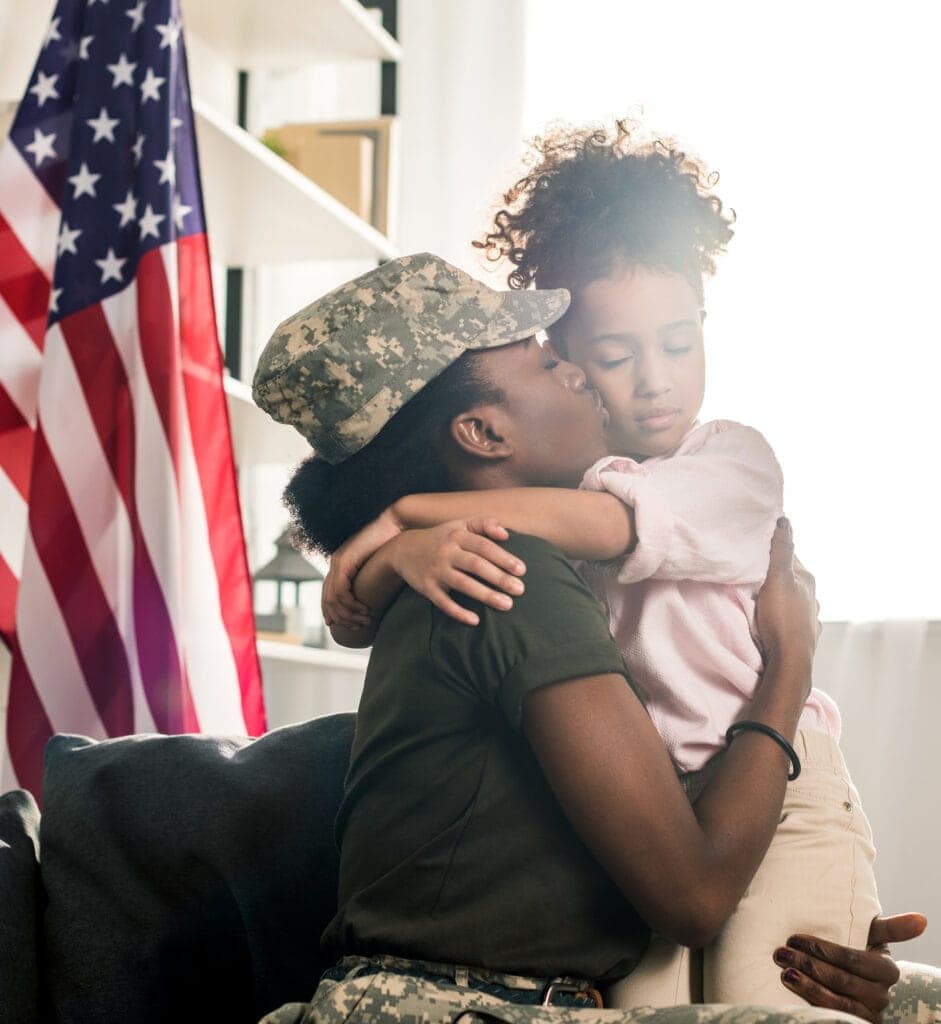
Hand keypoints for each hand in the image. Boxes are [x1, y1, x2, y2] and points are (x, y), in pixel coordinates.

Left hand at [322, 509, 401, 628]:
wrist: (394, 523)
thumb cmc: (391, 542)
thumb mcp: (377, 564)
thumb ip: (371, 576)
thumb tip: (376, 592)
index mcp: (340, 563)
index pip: (327, 594)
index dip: (331, 612)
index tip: (342, 626)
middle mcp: (335, 563)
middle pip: (327, 599)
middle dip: (341, 617)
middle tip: (358, 627)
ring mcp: (338, 562)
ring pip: (333, 599)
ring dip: (348, 614)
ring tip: (365, 621)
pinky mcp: (344, 562)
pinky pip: (341, 592)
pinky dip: (351, 605)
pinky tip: (365, 610)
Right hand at [387, 518, 525, 625]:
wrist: (403, 549)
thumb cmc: (441, 538)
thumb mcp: (459, 524)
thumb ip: (484, 523)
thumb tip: (507, 533)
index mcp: (457, 536)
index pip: (483, 546)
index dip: (503, 557)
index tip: (522, 570)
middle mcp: (446, 552)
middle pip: (476, 565)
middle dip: (499, 578)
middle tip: (520, 589)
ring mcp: (436, 571)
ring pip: (463, 584)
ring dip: (486, 595)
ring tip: (507, 605)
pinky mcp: (427, 588)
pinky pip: (443, 602)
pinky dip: (458, 612)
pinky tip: (475, 620)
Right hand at [755, 518, 817, 673]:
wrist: (790, 661)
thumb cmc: (782, 618)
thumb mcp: (777, 578)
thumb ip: (781, 550)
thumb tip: (785, 520)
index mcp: (806, 580)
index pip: (790, 556)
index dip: (774, 550)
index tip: (758, 548)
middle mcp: (812, 597)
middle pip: (791, 578)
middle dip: (776, 574)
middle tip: (755, 572)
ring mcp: (810, 618)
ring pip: (793, 599)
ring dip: (780, 596)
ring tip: (762, 597)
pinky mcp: (804, 636)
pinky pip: (793, 619)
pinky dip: (784, 615)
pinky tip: (776, 619)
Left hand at [772, 912, 927, 1022]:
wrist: (855, 977)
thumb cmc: (860, 946)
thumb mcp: (873, 934)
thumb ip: (892, 927)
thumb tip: (923, 919)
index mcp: (887, 970)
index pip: (852, 959)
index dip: (822, 949)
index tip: (795, 938)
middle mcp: (881, 995)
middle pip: (841, 980)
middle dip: (808, 965)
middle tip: (781, 952)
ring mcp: (869, 1013)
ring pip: (836, 1001)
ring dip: (806, 986)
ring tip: (784, 971)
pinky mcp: (855, 1023)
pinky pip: (832, 1015)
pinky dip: (811, 1003)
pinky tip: (793, 990)